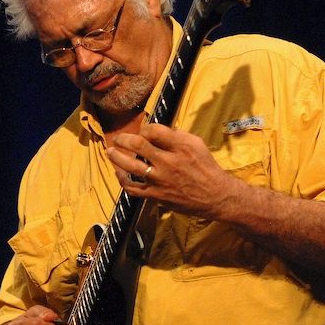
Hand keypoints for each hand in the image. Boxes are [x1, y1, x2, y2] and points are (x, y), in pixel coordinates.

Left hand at [107, 123, 234, 219]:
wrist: (215, 196)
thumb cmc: (206, 167)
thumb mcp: (197, 144)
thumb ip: (176, 135)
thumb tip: (156, 129)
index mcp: (181, 146)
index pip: (153, 130)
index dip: (143, 128)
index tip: (143, 132)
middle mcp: (169, 162)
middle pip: (138, 145)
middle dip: (123, 139)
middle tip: (119, 138)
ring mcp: (161, 180)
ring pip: (130, 166)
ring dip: (116, 157)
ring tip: (110, 151)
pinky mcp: (156, 195)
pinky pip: (132, 188)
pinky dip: (121, 179)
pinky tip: (118, 172)